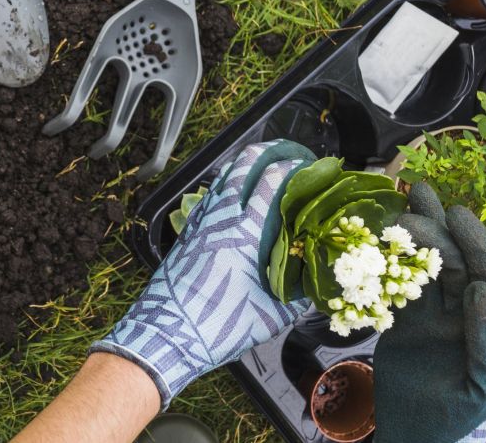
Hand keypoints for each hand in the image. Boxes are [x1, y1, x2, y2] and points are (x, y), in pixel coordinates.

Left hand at [91, 140, 316, 408]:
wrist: (167, 334)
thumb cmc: (219, 327)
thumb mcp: (272, 316)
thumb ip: (300, 295)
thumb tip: (319, 282)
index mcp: (246, 233)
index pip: (272, 181)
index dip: (294, 166)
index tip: (312, 165)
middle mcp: (221, 218)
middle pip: (244, 164)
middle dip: (269, 151)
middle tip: (289, 153)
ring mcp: (200, 222)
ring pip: (223, 177)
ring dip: (246, 165)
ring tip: (266, 166)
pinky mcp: (187, 232)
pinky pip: (210, 196)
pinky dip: (227, 186)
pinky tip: (236, 196)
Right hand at [374, 182, 485, 442]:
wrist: (410, 435)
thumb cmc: (450, 420)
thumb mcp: (478, 388)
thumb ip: (485, 341)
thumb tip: (481, 292)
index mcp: (484, 328)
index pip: (485, 275)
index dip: (475, 243)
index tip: (456, 215)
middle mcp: (460, 315)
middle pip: (453, 262)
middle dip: (438, 228)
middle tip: (415, 199)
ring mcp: (430, 317)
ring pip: (424, 268)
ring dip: (415, 235)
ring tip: (402, 201)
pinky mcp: (402, 322)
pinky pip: (396, 287)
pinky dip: (389, 263)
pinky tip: (378, 239)